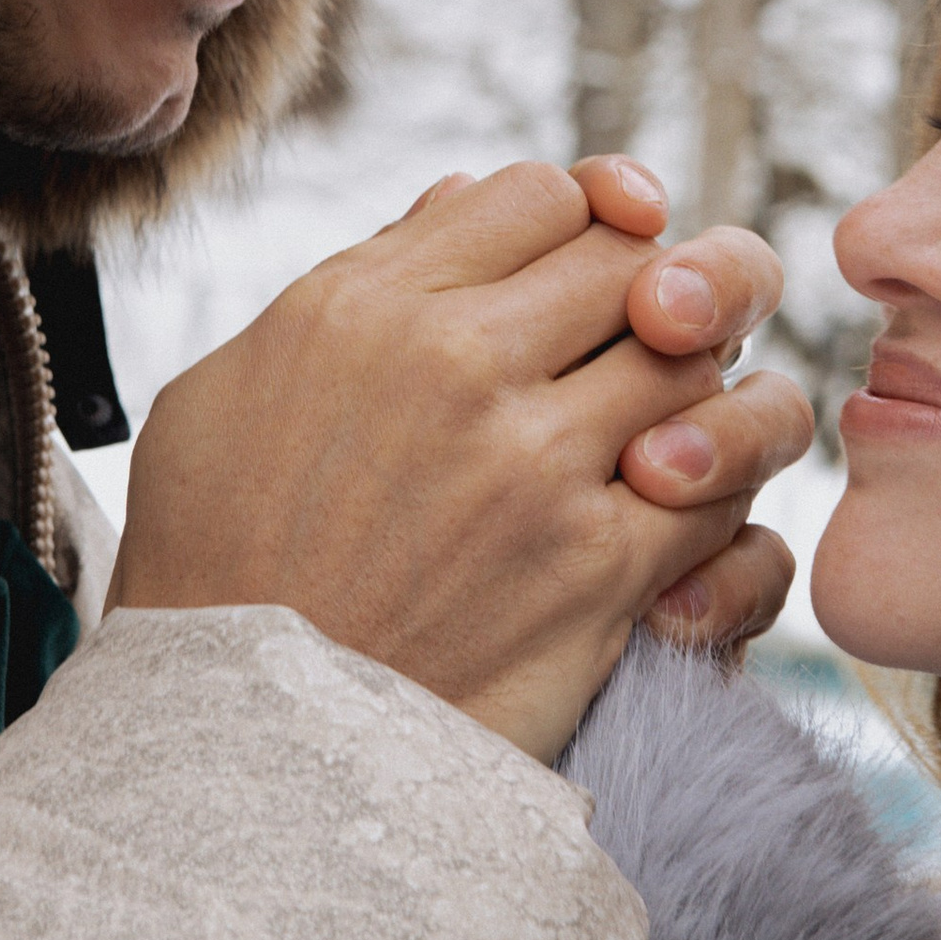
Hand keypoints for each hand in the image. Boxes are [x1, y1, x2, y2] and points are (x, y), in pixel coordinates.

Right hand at [108, 162, 815, 759]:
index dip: (589, 213)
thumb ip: (353, 281)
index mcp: (366, 307)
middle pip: (638, 262)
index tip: (600, 252)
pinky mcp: (598, 572)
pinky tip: (680, 518)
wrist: (233, 744)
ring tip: (674, 426)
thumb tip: (462, 200)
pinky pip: (724, 495)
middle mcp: (458, 367)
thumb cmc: (216, 566)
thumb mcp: (230, 390)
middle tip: (658, 337)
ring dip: (704, 392)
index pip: (544, 194)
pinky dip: (722, 500)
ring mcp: (538, 467)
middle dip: (667, 289)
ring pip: (702, 366)